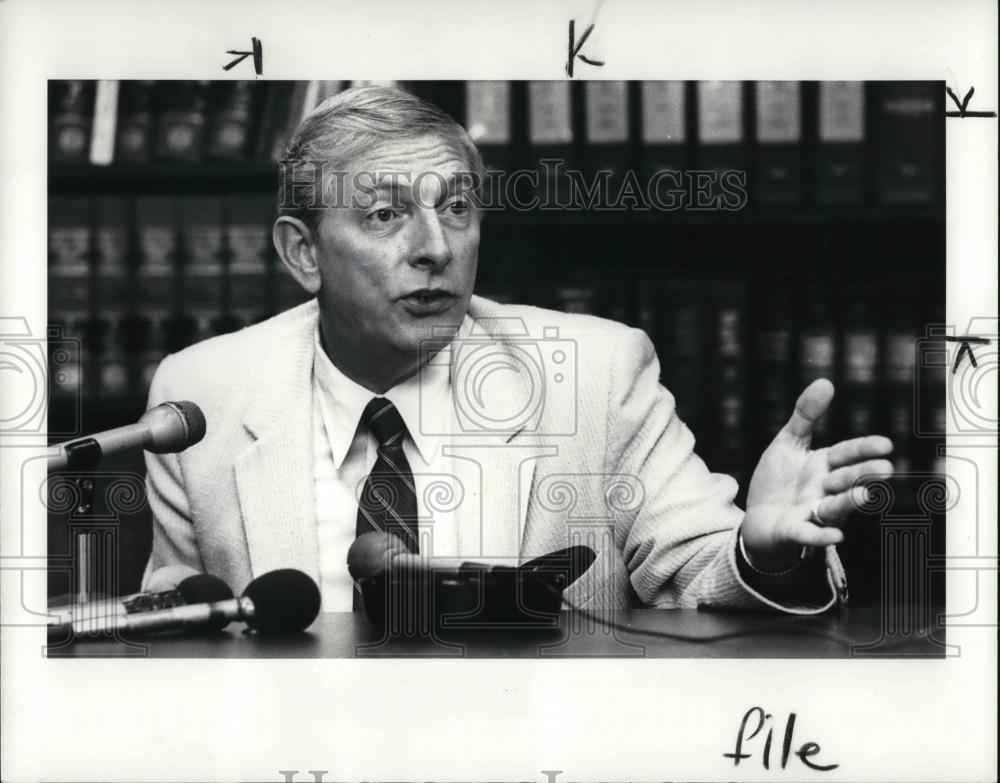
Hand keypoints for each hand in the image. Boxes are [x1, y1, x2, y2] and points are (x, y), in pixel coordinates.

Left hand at [740, 379, 893, 570]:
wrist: (758, 517)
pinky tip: (836, 534)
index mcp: (824, 466)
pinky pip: (810, 535)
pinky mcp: (796, 532)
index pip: (847, 454)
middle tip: (885, 469)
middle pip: (846, 480)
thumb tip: (826, 381)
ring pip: (834, 508)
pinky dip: (821, 535)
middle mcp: (824, 490)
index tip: (885, 444)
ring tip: (865, 496)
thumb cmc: (778, 480)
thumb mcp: (788, 443)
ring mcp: (812, 513)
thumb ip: (805, 416)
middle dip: (863, 475)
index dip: (864, 449)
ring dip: (850, 502)